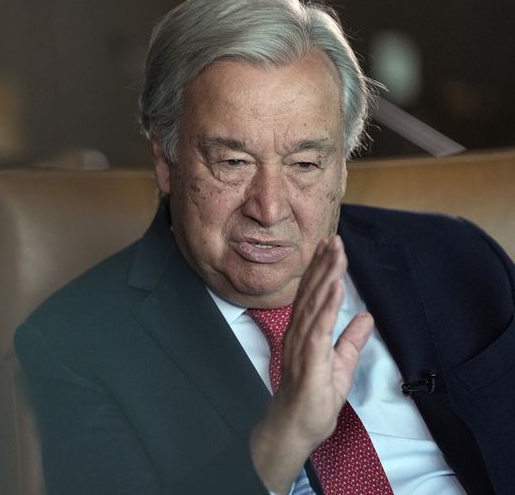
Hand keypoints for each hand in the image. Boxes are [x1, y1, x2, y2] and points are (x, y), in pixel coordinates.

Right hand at [250, 235, 374, 492]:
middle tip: (333, 238)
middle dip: (324, 264)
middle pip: (312, 292)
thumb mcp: (341, 364)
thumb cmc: (314, 398)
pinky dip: (327, 304)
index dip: (322, 270)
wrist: (298, 425)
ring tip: (335, 253)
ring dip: (326, 276)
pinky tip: (334, 286)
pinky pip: (319, 326)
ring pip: (315, 302)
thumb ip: (351, 340)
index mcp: (304, 332)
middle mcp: (298, 332)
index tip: (331, 248)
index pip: (314, 295)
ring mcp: (302, 343)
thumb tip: (366, 317)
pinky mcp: (309, 357)